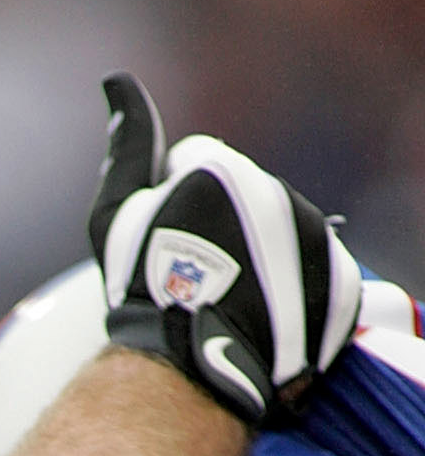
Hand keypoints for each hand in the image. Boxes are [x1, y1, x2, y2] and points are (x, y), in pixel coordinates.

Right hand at [90, 72, 360, 422]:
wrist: (185, 375)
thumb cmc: (141, 295)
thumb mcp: (115, 217)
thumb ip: (126, 145)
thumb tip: (119, 80)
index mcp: (220, 171)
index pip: (199, 167)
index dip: (172, 207)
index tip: (164, 250)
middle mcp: (276, 194)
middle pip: (246, 200)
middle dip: (223, 232)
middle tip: (196, 284)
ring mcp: (314, 240)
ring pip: (283, 237)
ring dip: (260, 263)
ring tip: (229, 307)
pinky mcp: (342, 283)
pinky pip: (319, 278)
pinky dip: (297, 299)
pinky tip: (264, 325)